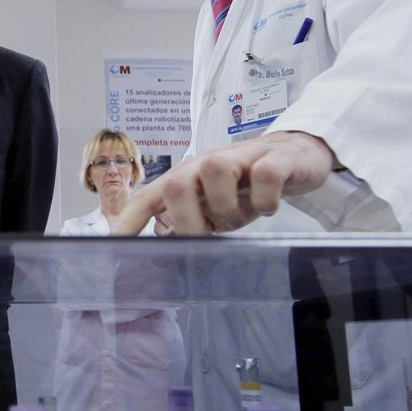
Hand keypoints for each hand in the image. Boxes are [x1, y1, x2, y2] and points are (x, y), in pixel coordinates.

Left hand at [113, 131, 335, 235]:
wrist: (295, 156)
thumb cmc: (246, 188)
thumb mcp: (212, 212)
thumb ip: (187, 227)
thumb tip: (161, 254)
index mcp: (186, 179)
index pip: (148, 199)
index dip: (129, 222)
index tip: (116, 248)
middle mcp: (205, 165)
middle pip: (176, 185)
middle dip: (188, 221)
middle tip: (212, 233)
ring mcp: (239, 159)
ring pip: (215, 174)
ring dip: (227, 208)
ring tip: (242, 216)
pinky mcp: (275, 159)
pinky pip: (264, 178)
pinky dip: (265, 201)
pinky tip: (268, 207)